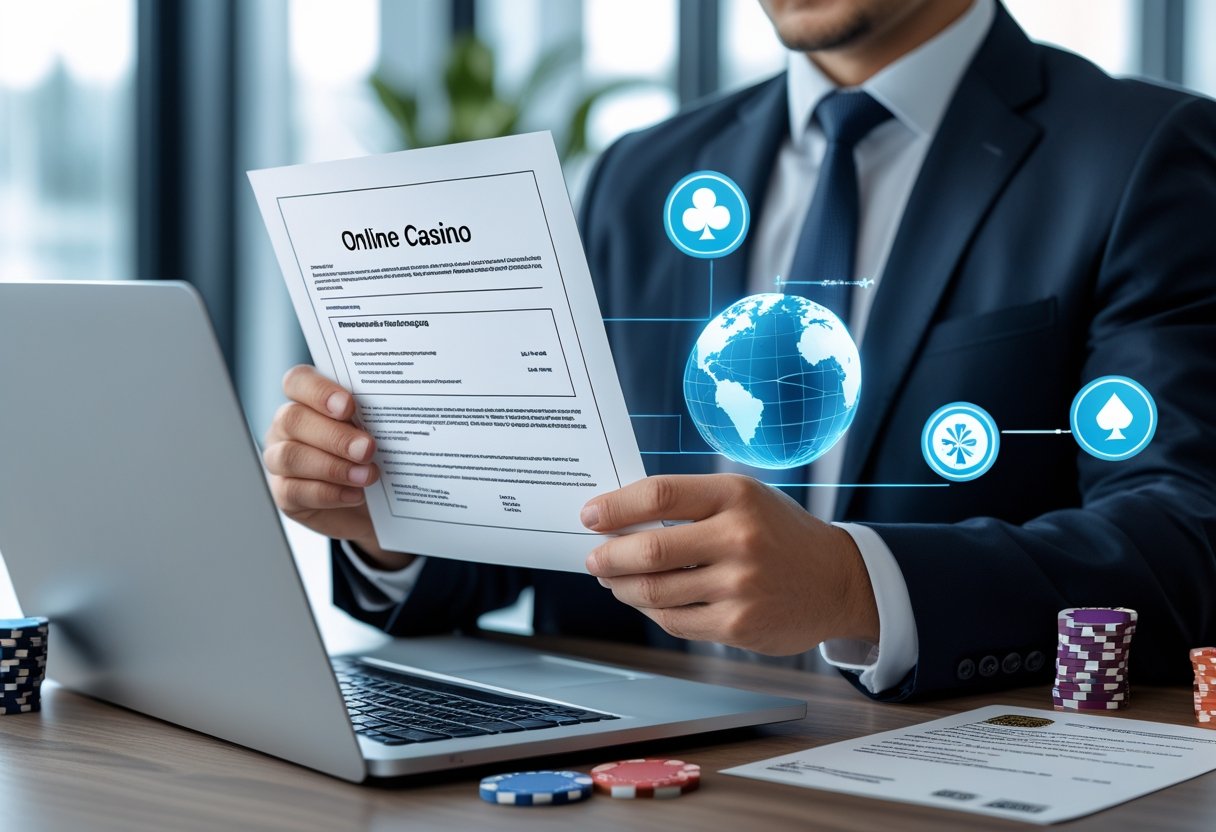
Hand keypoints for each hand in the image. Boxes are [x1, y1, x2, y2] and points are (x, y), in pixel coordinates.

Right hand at [263, 365, 413, 570]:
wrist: (368, 503)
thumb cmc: (370, 455)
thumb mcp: (375, 431)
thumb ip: (371, 419)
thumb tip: (390, 416)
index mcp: (306, 399)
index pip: (298, 381)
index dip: (319, 391)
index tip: (348, 406)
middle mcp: (286, 426)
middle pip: (293, 419)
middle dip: (334, 435)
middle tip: (367, 448)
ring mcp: (279, 459)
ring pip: (290, 456)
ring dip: (333, 467)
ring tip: (367, 475)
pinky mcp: (282, 493)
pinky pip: (294, 491)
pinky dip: (328, 493)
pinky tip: (355, 495)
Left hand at [581, 474, 878, 654]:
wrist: (839, 581)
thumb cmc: (779, 534)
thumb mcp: (745, 499)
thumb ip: (690, 504)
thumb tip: (620, 517)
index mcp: (736, 496)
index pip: (659, 495)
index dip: (615, 507)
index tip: (590, 516)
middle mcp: (739, 538)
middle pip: (649, 549)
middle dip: (609, 555)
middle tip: (595, 557)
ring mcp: (740, 586)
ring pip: (655, 590)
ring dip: (623, 586)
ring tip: (614, 580)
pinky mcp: (738, 624)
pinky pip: (674, 620)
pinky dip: (650, 610)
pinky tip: (645, 600)